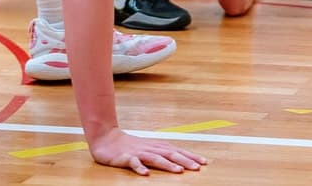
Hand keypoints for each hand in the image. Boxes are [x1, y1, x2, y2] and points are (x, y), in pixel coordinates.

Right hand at [89, 128, 206, 174]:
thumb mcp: (148, 147)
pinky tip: (145, 174)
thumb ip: (162, 153)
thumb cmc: (129, 145)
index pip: (177, 150)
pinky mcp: (125, 157)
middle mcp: (150, 148)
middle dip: (184, 160)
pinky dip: (140, 167)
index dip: (190, 156)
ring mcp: (138, 152)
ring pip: (155, 158)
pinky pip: (133, 163)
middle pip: (170, 153)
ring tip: (178, 170)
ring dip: (167, 164)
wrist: (106, 138)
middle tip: (197, 167)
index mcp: (156, 146)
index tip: (204, 162)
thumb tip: (181, 160)